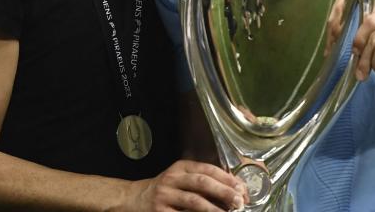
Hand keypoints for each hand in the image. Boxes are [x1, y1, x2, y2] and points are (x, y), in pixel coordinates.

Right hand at [127, 160, 246, 211]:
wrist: (133, 198)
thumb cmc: (164, 189)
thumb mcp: (180, 177)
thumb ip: (201, 180)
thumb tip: (233, 190)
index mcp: (181, 167)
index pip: (208, 169)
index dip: (227, 179)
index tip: (242, 189)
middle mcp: (173, 178)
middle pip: (202, 183)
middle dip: (224, 192)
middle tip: (238, 201)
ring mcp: (165, 195)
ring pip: (193, 201)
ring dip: (213, 209)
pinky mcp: (159, 211)